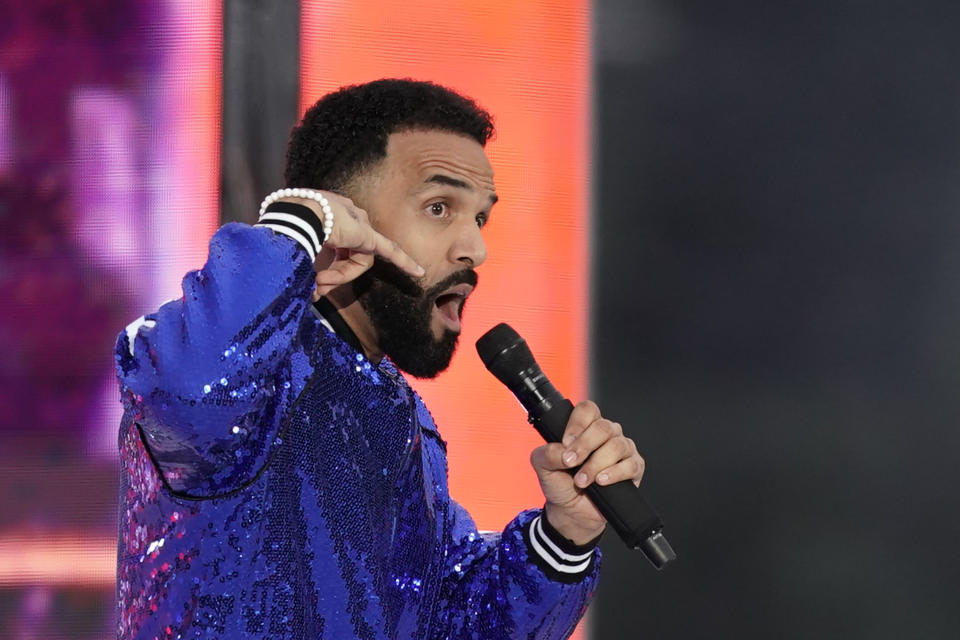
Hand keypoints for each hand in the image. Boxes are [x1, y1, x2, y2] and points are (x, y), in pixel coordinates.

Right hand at [280, 192, 423, 296]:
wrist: (292, 217)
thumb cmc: (287, 233)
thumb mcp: (297, 248)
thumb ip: (307, 265)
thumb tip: (312, 291)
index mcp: (327, 215)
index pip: (337, 244)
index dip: (333, 265)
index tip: (320, 280)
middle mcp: (345, 215)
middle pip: (348, 254)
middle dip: (335, 275)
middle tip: (317, 288)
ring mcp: (357, 223)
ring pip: (358, 259)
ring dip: (341, 275)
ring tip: (321, 281)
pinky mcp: (366, 235)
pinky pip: (390, 251)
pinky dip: (403, 263)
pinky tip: (419, 273)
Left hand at [530, 401, 644, 544]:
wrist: (571, 513)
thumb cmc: (560, 484)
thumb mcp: (543, 467)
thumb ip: (547, 453)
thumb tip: (563, 450)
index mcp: (585, 427)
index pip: (587, 410)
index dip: (577, 424)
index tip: (566, 443)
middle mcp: (606, 435)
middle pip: (603, 427)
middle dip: (584, 445)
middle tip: (571, 463)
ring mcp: (622, 450)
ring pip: (616, 445)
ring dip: (596, 464)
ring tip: (582, 480)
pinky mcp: (633, 468)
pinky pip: (630, 465)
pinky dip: (614, 473)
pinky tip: (601, 481)